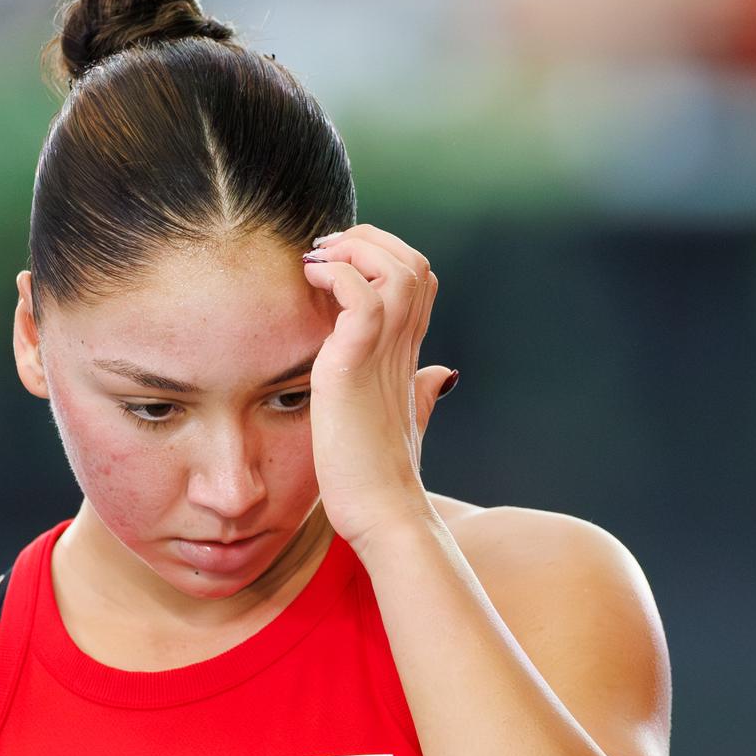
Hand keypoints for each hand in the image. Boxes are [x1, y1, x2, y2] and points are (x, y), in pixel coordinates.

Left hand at [300, 224, 456, 552]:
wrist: (386, 512)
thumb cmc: (386, 475)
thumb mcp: (406, 421)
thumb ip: (423, 392)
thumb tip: (444, 376)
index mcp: (410, 353)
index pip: (417, 278)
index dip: (382, 256)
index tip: (339, 265)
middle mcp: (405, 345)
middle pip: (411, 261)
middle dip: (366, 242)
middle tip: (324, 254)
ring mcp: (385, 352)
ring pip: (395, 268)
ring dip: (353, 251)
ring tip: (317, 263)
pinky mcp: (356, 365)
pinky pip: (359, 298)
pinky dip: (336, 276)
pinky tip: (311, 283)